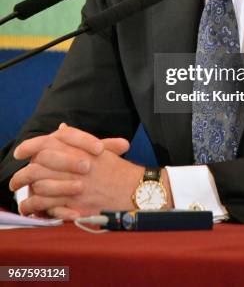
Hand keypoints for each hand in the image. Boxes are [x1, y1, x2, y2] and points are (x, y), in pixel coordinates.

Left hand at [9, 124, 143, 219]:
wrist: (134, 189)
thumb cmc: (118, 170)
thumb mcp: (100, 149)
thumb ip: (77, 139)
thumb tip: (60, 129)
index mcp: (80, 149)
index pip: (50, 142)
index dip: (31, 146)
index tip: (20, 151)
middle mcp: (76, 165)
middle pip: (40, 164)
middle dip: (23, 172)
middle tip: (14, 179)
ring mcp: (75, 185)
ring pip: (40, 186)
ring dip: (26, 191)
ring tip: (19, 194)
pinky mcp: (76, 204)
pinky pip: (48, 206)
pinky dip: (35, 208)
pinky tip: (29, 208)